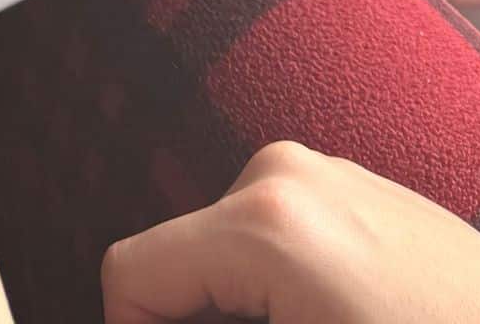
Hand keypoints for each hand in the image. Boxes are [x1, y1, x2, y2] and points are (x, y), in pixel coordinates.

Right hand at [100, 140, 479, 322]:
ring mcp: (318, 171)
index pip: (130, 273)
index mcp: (263, 225)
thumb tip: (143, 320)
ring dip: (235, 310)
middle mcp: (278, 174)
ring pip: (219, 252)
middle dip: (196, 321)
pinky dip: (271, 289)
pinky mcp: (349, 185)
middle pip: (176, 261)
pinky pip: (267, 236)